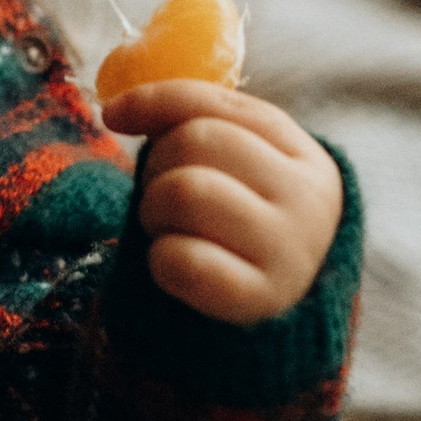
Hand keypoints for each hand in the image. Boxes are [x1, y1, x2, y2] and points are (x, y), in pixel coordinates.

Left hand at [98, 78, 343, 324]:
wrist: (275, 321)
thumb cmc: (239, 231)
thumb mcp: (237, 173)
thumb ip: (189, 126)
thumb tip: (116, 107)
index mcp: (303, 156)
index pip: (218, 102)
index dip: (155, 99)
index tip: (112, 113)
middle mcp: (308, 198)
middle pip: (196, 140)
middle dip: (158, 166)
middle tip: (165, 199)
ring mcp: (289, 250)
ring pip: (184, 190)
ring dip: (155, 211)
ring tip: (170, 230)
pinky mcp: (258, 299)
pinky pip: (180, 259)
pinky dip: (161, 259)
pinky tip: (177, 266)